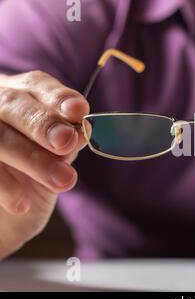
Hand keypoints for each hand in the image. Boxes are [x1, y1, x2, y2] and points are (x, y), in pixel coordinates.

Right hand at [0, 71, 88, 258]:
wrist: (5, 212)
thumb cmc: (35, 173)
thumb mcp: (57, 155)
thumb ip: (68, 140)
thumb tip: (83, 132)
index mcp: (21, 94)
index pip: (38, 85)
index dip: (58, 96)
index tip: (79, 110)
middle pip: (12, 104)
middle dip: (42, 124)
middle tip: (66, 143)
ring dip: (31, 159)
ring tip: (63, 181)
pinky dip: (4, 186)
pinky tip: (22, 204)